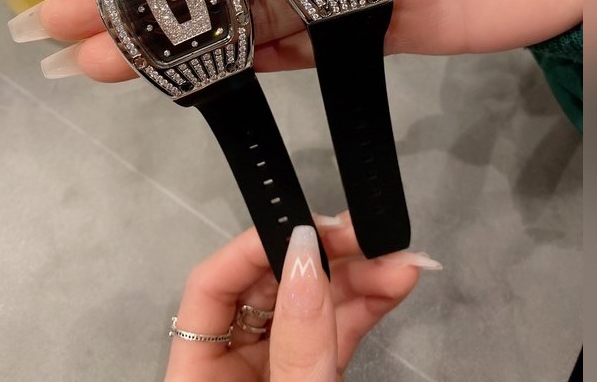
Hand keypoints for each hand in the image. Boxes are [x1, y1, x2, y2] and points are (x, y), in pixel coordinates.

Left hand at [164, 214, 430, 381]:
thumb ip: (298, 341)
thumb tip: (308, 258)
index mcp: (197, 373)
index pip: (211, 285)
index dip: (254, 247)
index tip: (305, 228)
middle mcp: (233, 364)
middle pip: (269, 288)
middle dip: (324, 257)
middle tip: (365, 235)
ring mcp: (277, 371)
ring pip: (312, 306)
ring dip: (359, 279)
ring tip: (399, 259)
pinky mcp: (314, 377)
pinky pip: (337, 332)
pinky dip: (366, 307)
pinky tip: (394, 281)